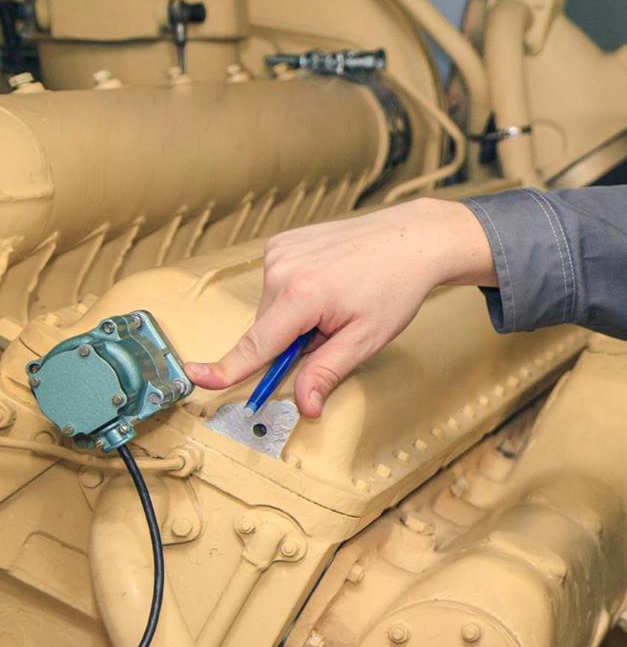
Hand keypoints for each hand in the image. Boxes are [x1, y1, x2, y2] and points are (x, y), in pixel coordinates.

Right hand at [184, 199, 494, 417]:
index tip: (197, 378)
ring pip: (272, 308)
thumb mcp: (366, 339)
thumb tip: (304, 406)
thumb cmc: (394, 287)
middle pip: (268, 329)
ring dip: (296, 316)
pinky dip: (296, 293)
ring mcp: (279, 251)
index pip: (256, 345)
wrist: (410, 240)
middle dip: (293, 341)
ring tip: (336, 298)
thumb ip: (327, 371)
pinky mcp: (281, 242)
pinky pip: (277, 284)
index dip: (227, 368)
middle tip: (335, 327)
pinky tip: (327, 281)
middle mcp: (282, 269)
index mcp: (301, 296)